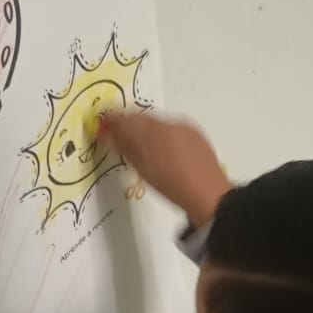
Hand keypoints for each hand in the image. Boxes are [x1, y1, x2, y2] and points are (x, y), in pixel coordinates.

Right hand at [100, 109, 229, 227]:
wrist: (208, 195)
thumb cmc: (171, 186)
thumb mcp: (143, 169)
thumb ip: (125, 147)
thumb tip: (111, 133)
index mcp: (152, 130)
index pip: (125, 118)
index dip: (112, 120)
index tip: (104, 126)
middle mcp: (167, 122)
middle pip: (141, 117)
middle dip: (129, 124)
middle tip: (120, 136)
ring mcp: (183, 126)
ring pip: (157, 122)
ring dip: (146, 129)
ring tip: (142, 146)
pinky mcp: (195, 133)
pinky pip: (172, 127)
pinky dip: (163, 134)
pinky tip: (163, 150)